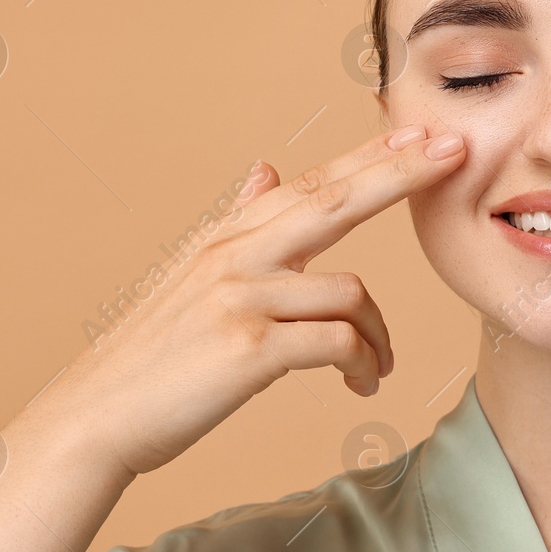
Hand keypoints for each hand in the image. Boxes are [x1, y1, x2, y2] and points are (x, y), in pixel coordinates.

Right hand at [29, 124, 465, 477]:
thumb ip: (238, 223)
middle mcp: (234, 256)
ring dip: (381, 335)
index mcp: (228, 238)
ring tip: (379, 366)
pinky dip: (363, 363)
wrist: (94, 418)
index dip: (370, 156)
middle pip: (334, 200)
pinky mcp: (248, 350)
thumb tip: (263, 168)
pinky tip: (362, 384)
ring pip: (351, 292)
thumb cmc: (151, 357)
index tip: (420, 133)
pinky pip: (337, 343)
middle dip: (400, 174)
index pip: (313, 184)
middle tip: (456, 154)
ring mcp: (240, 299)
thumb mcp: (191, 277)